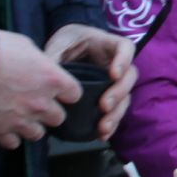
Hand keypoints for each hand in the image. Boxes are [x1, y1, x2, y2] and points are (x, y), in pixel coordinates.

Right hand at [0, 30, 79, 148]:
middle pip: (58, 118)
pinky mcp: (1, 131)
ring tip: (20, 114)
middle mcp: (41, 104)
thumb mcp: (25, 45)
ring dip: (31, 125)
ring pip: (38, 134)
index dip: (66, 92)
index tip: (57, 89)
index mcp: (53, 80)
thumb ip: (41, 61)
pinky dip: (10, 136)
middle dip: (49, 110)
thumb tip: (43, 67)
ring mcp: (22, 120)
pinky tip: (4, 124)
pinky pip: (14, 143)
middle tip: (35, 102)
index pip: (75, 95)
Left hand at [42, 24, 138, 141]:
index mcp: (107, 44)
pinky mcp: (108, 95)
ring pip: (125, 97)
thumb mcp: (60, 43)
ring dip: (116, 114)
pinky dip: (111, 124)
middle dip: (118, 93)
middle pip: (129, 77)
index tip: (114, 74)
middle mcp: (116, 63)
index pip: (125, 48)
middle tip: (104, 106)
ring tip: (103, 127)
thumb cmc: (66, 41)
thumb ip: (55, 56)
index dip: (123, 61)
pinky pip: (115, 110)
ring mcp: (114, 81)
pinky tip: (102, 134)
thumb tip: (47, 76)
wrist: (66, 47)